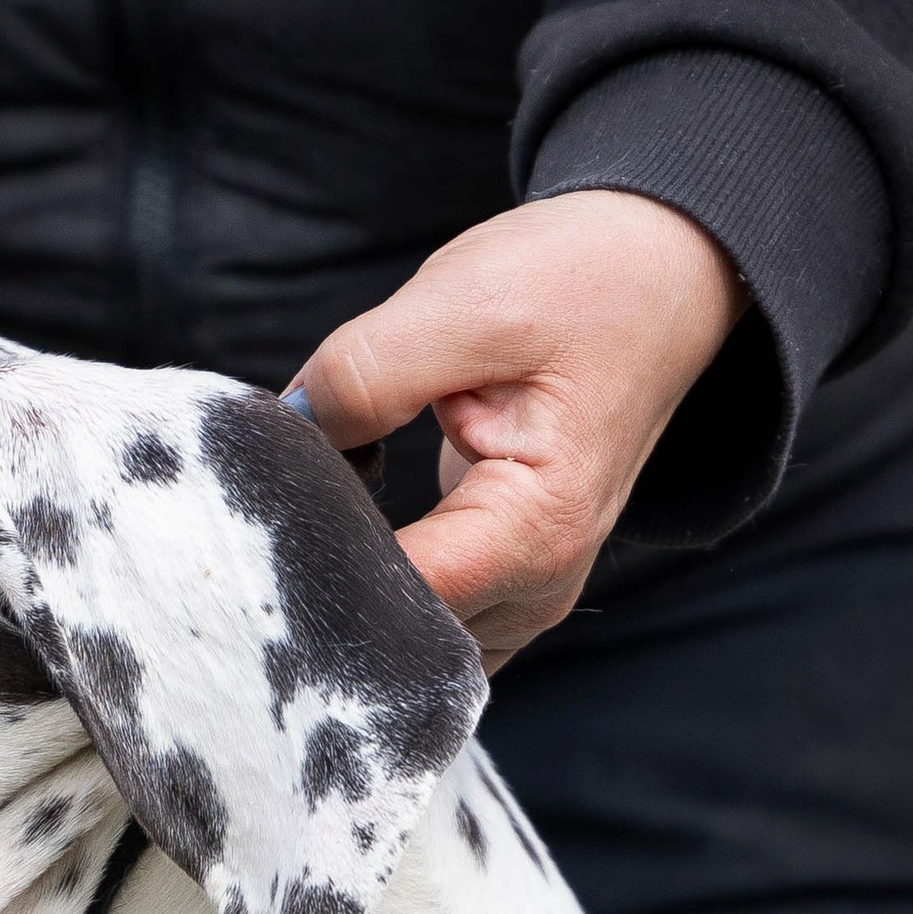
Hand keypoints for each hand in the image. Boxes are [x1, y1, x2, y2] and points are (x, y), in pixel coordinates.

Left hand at [286, 191, 746, 670]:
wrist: (664, 274)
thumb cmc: (584, 281)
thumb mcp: (466, 301)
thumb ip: (362, 375)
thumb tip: (276, 438)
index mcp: (535, 532)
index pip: (391, 599)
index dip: (310, 568)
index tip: (251, 520)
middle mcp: (534, 589)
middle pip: (390, 638)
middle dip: (315, 585)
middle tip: (248, 519)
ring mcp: (519, 592)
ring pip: (398, 639)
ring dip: (339, 588)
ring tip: (286, 519)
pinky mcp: (495, 574)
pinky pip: (415, 612)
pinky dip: (365, 580)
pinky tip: (323, 527)